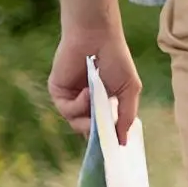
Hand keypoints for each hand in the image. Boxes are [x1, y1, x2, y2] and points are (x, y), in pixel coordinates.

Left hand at [49, 26, 140, 146]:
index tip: (112, 149)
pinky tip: (87, 91)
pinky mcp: (58, 93)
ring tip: (97, 101)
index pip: (102, 128)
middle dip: (97, 133)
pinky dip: (78, 105)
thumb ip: (127, 116)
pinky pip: (67, 110)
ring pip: (76, 123)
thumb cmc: (117, 59)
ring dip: (87, 117)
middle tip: (104, 132)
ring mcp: (72, 99)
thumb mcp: (129, 89)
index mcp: (103, 102)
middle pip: (88, 130)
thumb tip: (123, 142)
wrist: (97, 37)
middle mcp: (86, 103)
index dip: (106, 139)